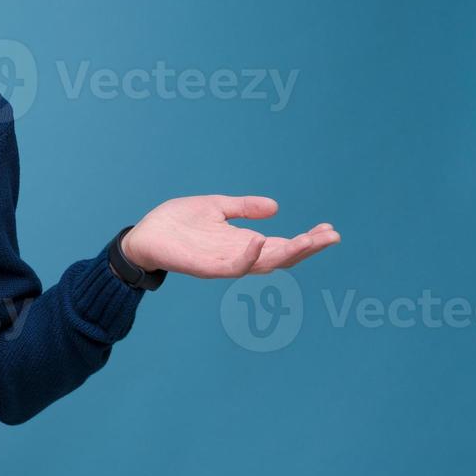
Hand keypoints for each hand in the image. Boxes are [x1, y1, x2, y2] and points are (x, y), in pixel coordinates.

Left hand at [119, 195, 338, 278]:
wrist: (142, 236)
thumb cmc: (176, 223)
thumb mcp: (215, 207)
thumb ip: (243, 208)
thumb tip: (276, 207)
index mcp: (243, 242)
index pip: (283, 245)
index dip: (307, 239)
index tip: (329, 229)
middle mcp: (238, 255)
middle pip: (282, 256)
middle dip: (308, 247)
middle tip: (332, 236)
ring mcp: (224, 263)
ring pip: (263, 263)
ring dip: (288, 253)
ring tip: (310, 239)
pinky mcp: (206, 267)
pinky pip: (232, 266)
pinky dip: (248, 256)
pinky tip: (261, 240)